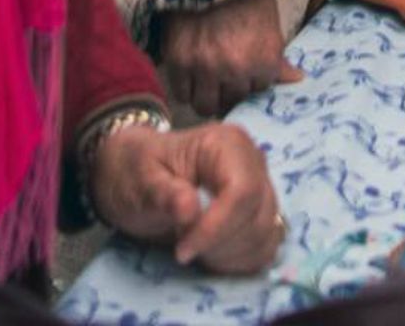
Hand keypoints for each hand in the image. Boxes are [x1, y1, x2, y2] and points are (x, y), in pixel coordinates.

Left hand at [91, 121, 282, 272]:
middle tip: (182, 245)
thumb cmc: (138, 170)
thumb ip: (164, 193)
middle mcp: (253, 161)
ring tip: (194, 246)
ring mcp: (261, 186)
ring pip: (266, 233)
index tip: (182, 250)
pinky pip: (266, 244)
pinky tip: (212, 254)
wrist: (138, 173)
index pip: (242, 191)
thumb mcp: (140, 178)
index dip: (217, 228)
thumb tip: (189, 209)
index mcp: (227, 144)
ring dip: (230, 253)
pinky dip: (242, 259)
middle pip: (258, 215)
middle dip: (220, 243)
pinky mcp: (260, 211)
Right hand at [163, 0, 303, 118]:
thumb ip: (278, 57)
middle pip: (232, 102)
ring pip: (205, 105)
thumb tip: (297, 79)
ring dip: (206, 95)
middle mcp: (236, 68)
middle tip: (224, 74)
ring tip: (206, 79)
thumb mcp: (270, 21)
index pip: (259, 91)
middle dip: (230, 90)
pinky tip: (190, 72)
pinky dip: (185, 87)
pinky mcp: (178, 61)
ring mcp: (205, 67)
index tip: (245, 69)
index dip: (252, 80)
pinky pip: (181, 93)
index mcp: (264, 59)